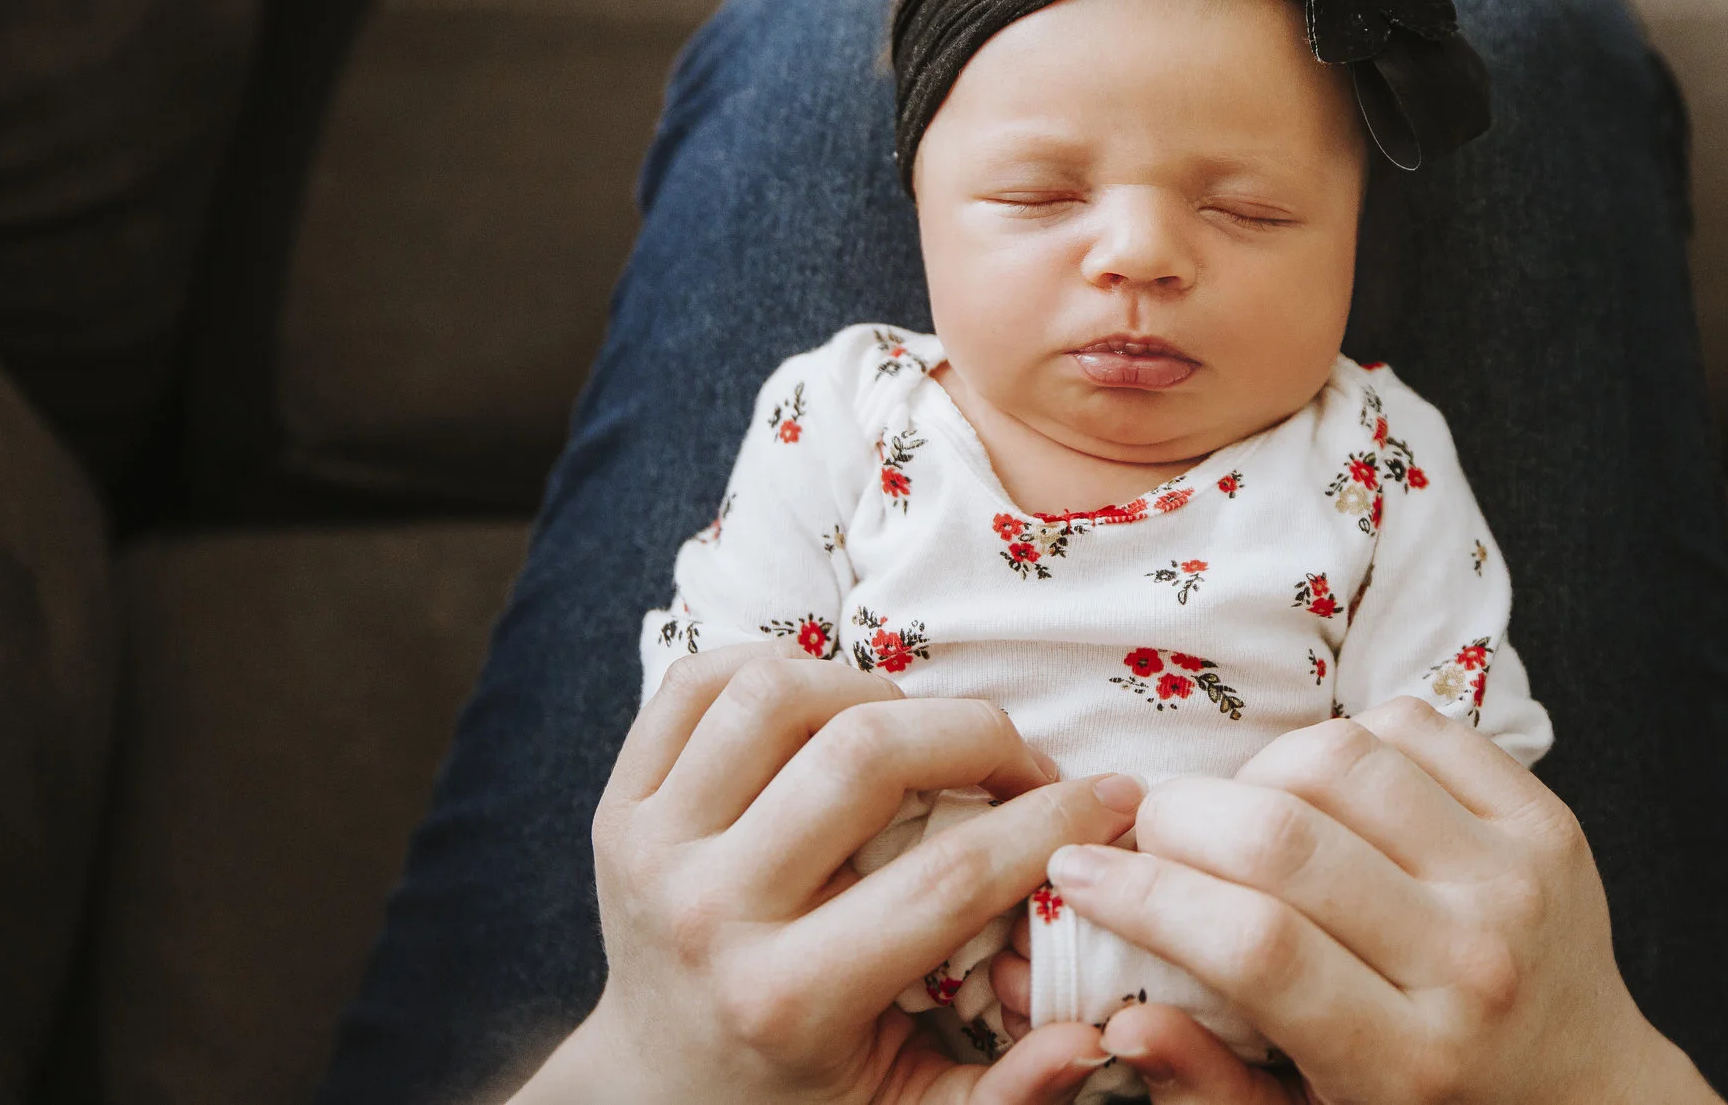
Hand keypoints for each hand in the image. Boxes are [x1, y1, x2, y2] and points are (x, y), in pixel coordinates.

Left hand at [512, 643, 1144, 1104]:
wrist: (653, 1088)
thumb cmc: (804, 1091)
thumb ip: (1006, 1092)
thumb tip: (1093, 1036)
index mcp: (788, 1000)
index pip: (948, 879)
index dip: (1051, 823)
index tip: (1111, 799)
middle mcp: (709, 914)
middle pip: (863, 755)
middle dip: (977, 734)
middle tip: (1020, 761)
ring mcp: (650, 848)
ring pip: (778, 693)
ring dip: (873, 688)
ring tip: (918, 730)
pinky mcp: (616, 802)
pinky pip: (697, 682)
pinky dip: (776, 664)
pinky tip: (831, 703)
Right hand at [1029, 698, 1720, 1104]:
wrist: (1588, 1093)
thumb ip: (1214, 1086)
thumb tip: (1121, 1025)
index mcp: (1408, 1063)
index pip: (1257, 946)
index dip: (1147, 895)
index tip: (1079, 872)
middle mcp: (1472, 962)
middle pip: (1287, 841)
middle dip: (1181, 819)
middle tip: (1147, 833)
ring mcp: (1518, 879)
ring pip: (1345, 759)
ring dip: (1258, 772)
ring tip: (1238, 814)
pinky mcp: (1546, 819)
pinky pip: (1417, 727)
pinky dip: (1346, 738)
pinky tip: (1322, 791)